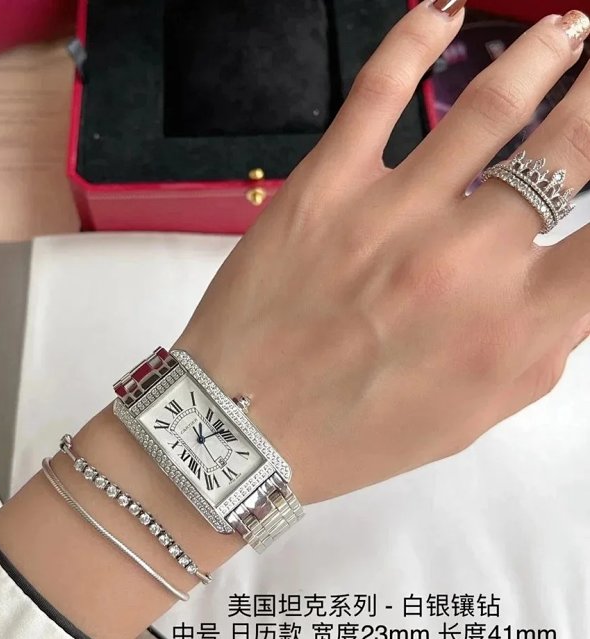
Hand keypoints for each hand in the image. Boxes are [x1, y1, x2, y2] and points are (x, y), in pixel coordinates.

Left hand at [176, 4, 589, 503]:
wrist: (243, 430)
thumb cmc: (357, 434)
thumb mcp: (470, 416)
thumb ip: (537, 349)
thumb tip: (570, 282)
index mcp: (514, 328)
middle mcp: (468, 262)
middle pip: (570, 146)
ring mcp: (393, 216)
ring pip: (489, 105)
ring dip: (543, 55)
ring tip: (569, 29)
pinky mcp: (324, 188)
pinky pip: (378, 93)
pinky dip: (414, 42)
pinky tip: (443, 14)